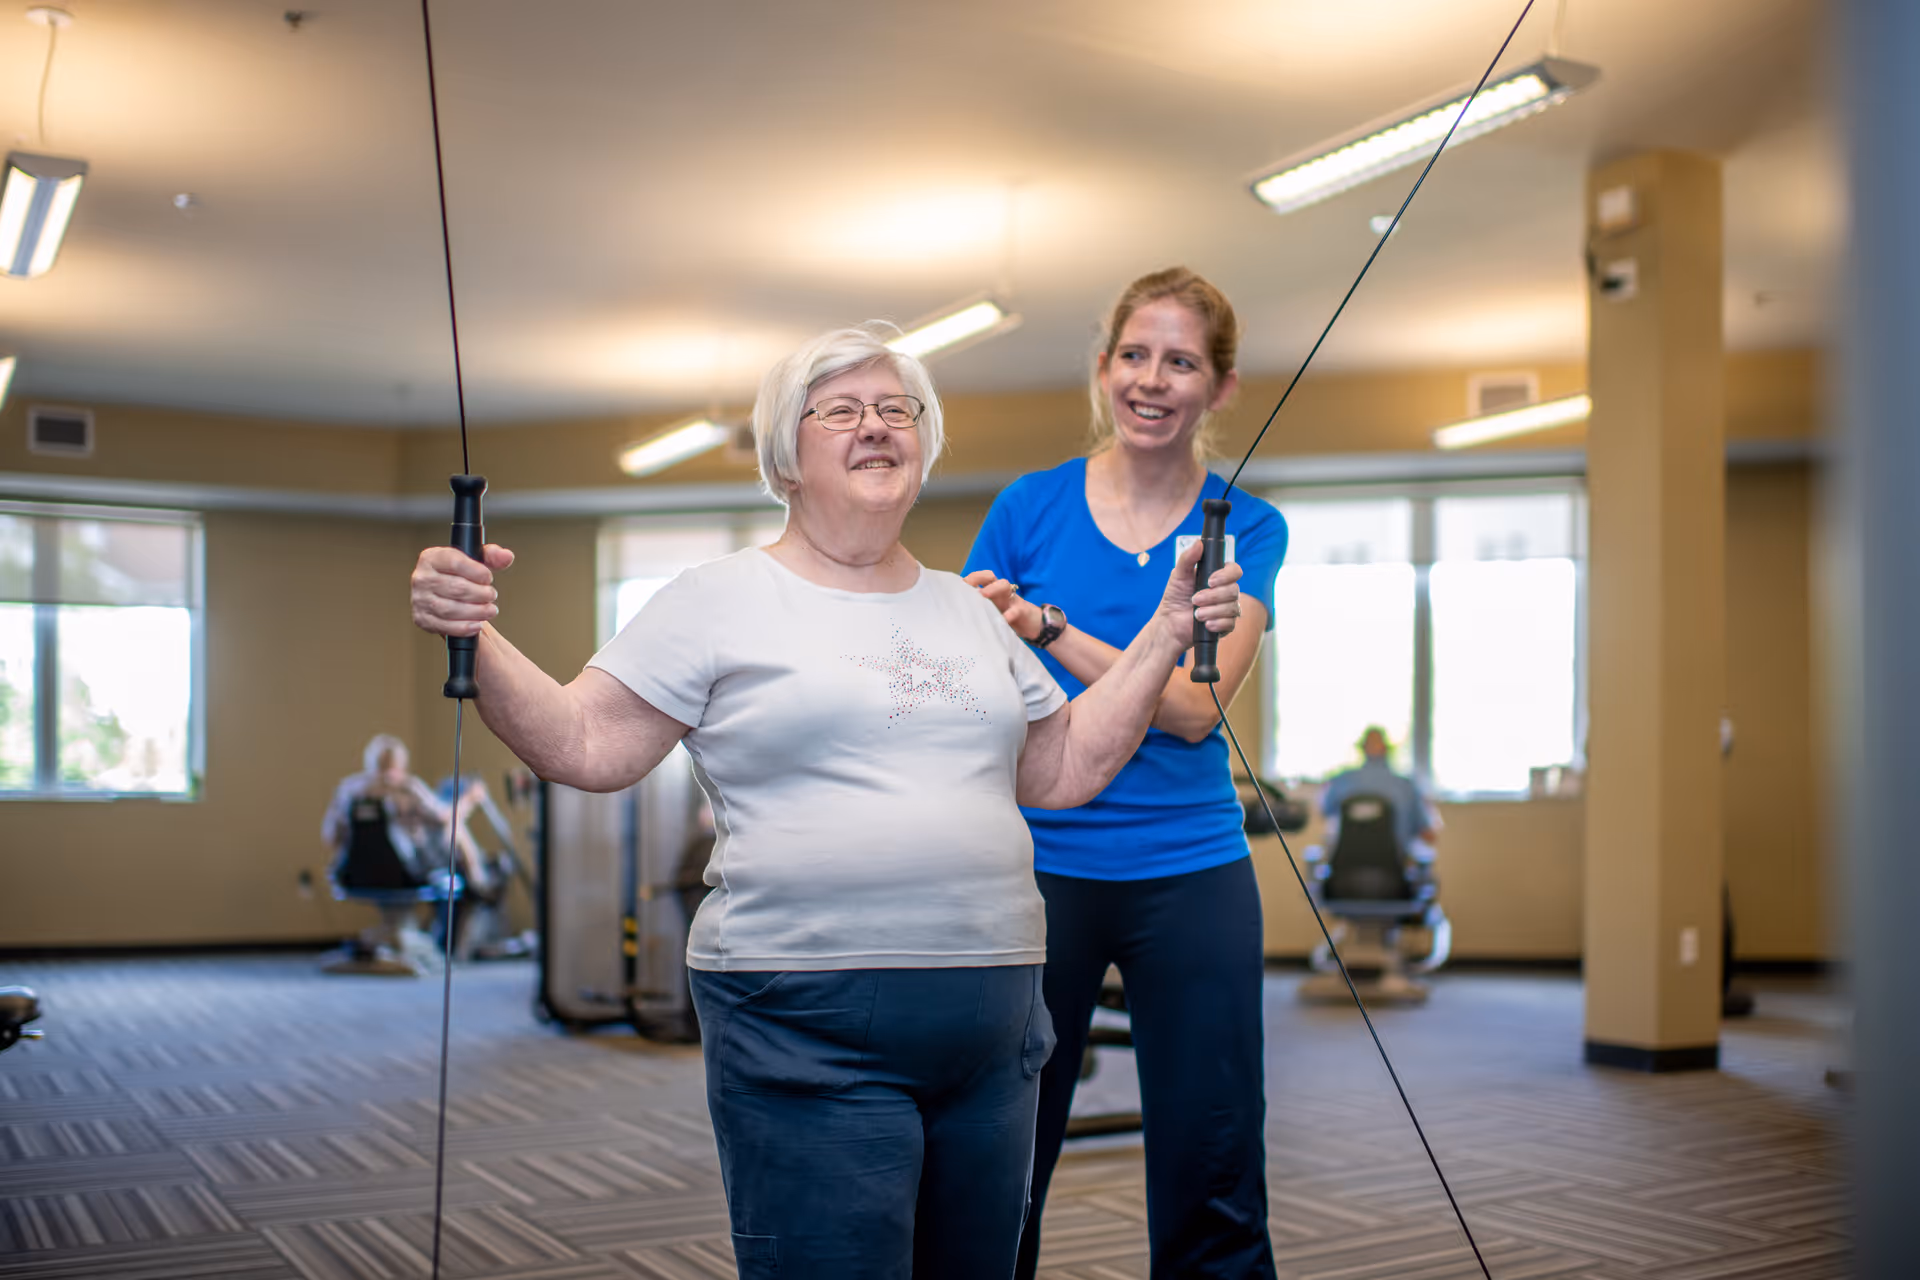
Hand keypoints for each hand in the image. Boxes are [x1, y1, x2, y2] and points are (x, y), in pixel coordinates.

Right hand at [412, 543, 514, 637]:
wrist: (447, 596)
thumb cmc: (461, 576)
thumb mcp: (476, 561)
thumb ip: (492, 555)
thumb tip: (506, 556)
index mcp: (431, 558)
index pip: (455, 562)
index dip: (477, 572)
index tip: (488, 578)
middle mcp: (421, 578)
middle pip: (456, 588)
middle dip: (480, 594)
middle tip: (492, 595)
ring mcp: (419, 600)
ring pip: (450, 609)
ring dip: (476, 611)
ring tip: (490, 610)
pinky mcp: (422, 619)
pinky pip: (444, 626)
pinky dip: (464, 627)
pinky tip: (478, 624)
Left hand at [964, 568, 1044, 642]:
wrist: (1032, 624)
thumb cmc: (1007, 617)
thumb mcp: (991, 612)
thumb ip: (978, 610)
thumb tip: (958, 614)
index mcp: (991, 591)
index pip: (979, 579)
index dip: (970, 579)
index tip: (959, 586)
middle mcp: (1000, 592)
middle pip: (990, 577)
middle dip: (978, 578)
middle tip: (967, 586)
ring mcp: (1012, 599)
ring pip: (1003, 585)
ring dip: (993, 589)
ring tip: (983, 595)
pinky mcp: (1023, 610)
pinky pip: (1016, 609)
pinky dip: (1010, 613)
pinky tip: (1003, 619)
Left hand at [1156, 537, 1243, 651]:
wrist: (1170, 622)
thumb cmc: (1175, 596)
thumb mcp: (1178, 574)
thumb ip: (1188, 558)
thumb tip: (1198, 543)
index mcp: (1219, 577)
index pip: (1235, 571)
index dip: (1226, 576)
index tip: (1210, 581)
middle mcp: (1226, 591)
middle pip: (1234, 590)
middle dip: (1213, 596)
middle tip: (1194, 599)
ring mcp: (1228, 608)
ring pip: (1232, 607)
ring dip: (1212, 611)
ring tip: (1196, 614)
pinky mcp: (1226, 624)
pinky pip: (1230, 623)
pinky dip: (1216, 623)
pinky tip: (1205, 624)